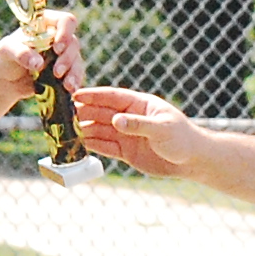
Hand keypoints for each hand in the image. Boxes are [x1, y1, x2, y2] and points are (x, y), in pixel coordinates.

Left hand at [0, 10, 81, 100]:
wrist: (6, 80)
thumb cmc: (5, 57)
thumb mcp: (6, 51)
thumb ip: (21, 53)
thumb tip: (39, 63)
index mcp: (45, 24)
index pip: (65, 21)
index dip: (65, 32)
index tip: (57, 47)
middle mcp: (58, 36)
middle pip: (73, 43)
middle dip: (66, 59)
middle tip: (56, 72)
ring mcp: (63, 54)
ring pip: (76, 59)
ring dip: (73, 72)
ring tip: (66, 86)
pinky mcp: (65, 70)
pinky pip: (76, 74)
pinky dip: (74, 82)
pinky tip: (70, 89)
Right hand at [74, 85, 198, 177]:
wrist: (192, 160)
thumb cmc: (181, 138)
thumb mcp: (161, 129)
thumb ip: (138, 124)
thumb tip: (116, 121)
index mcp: (139, 104)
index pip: (111, 97)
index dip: (93, 96)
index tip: (75, 95)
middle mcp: (130, 118)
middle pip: (101, 113)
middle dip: (83, 113)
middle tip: (62, 114)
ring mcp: (127, 135)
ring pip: (100, 130)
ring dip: (84, 130)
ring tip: (65, 131)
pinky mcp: (127, 152)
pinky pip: (105, 147)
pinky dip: (92, 146)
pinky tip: (78, 145)